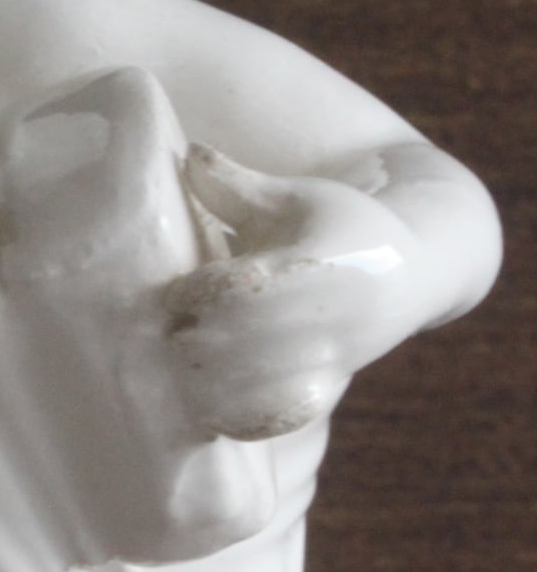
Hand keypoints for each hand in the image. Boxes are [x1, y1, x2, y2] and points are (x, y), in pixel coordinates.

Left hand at [167, 144, 415, 441]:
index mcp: (315, 262)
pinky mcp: (327, 390)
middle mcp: (327, 315)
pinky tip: (205, 406)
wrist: (413, 271)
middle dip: (191, 340)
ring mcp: (330, 359)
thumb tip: (188, 153)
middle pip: (238, 343)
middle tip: (158, 335)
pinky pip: (273, 418)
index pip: (238, 291)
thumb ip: (237, 186)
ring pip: (253, 390)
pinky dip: (234, 417)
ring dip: (204, 385)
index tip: (170, 296)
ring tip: (174, 371)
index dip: (195, 296)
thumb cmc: (338, 225)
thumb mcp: (295, 197)